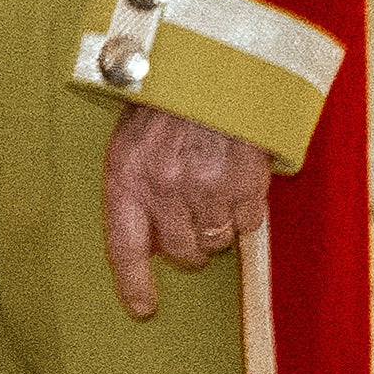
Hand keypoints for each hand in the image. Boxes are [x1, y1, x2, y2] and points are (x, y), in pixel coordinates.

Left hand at [102, 106, 274, 322]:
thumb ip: (136, 187)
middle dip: (190, 247)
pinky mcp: (245, 184)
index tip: (144, 310)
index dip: (134, 284)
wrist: (211, 64)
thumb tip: (148, 242)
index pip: (124, 247)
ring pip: (217, 240)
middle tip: (193, 218)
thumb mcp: (131, 140)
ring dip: (218, 225)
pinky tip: (237, 180)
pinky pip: (248, 224)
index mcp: (126, 175)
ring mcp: (206, 188)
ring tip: (214, 187)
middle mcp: (164, 188)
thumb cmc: (166, 104)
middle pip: (182, 253)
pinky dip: (245, 211)